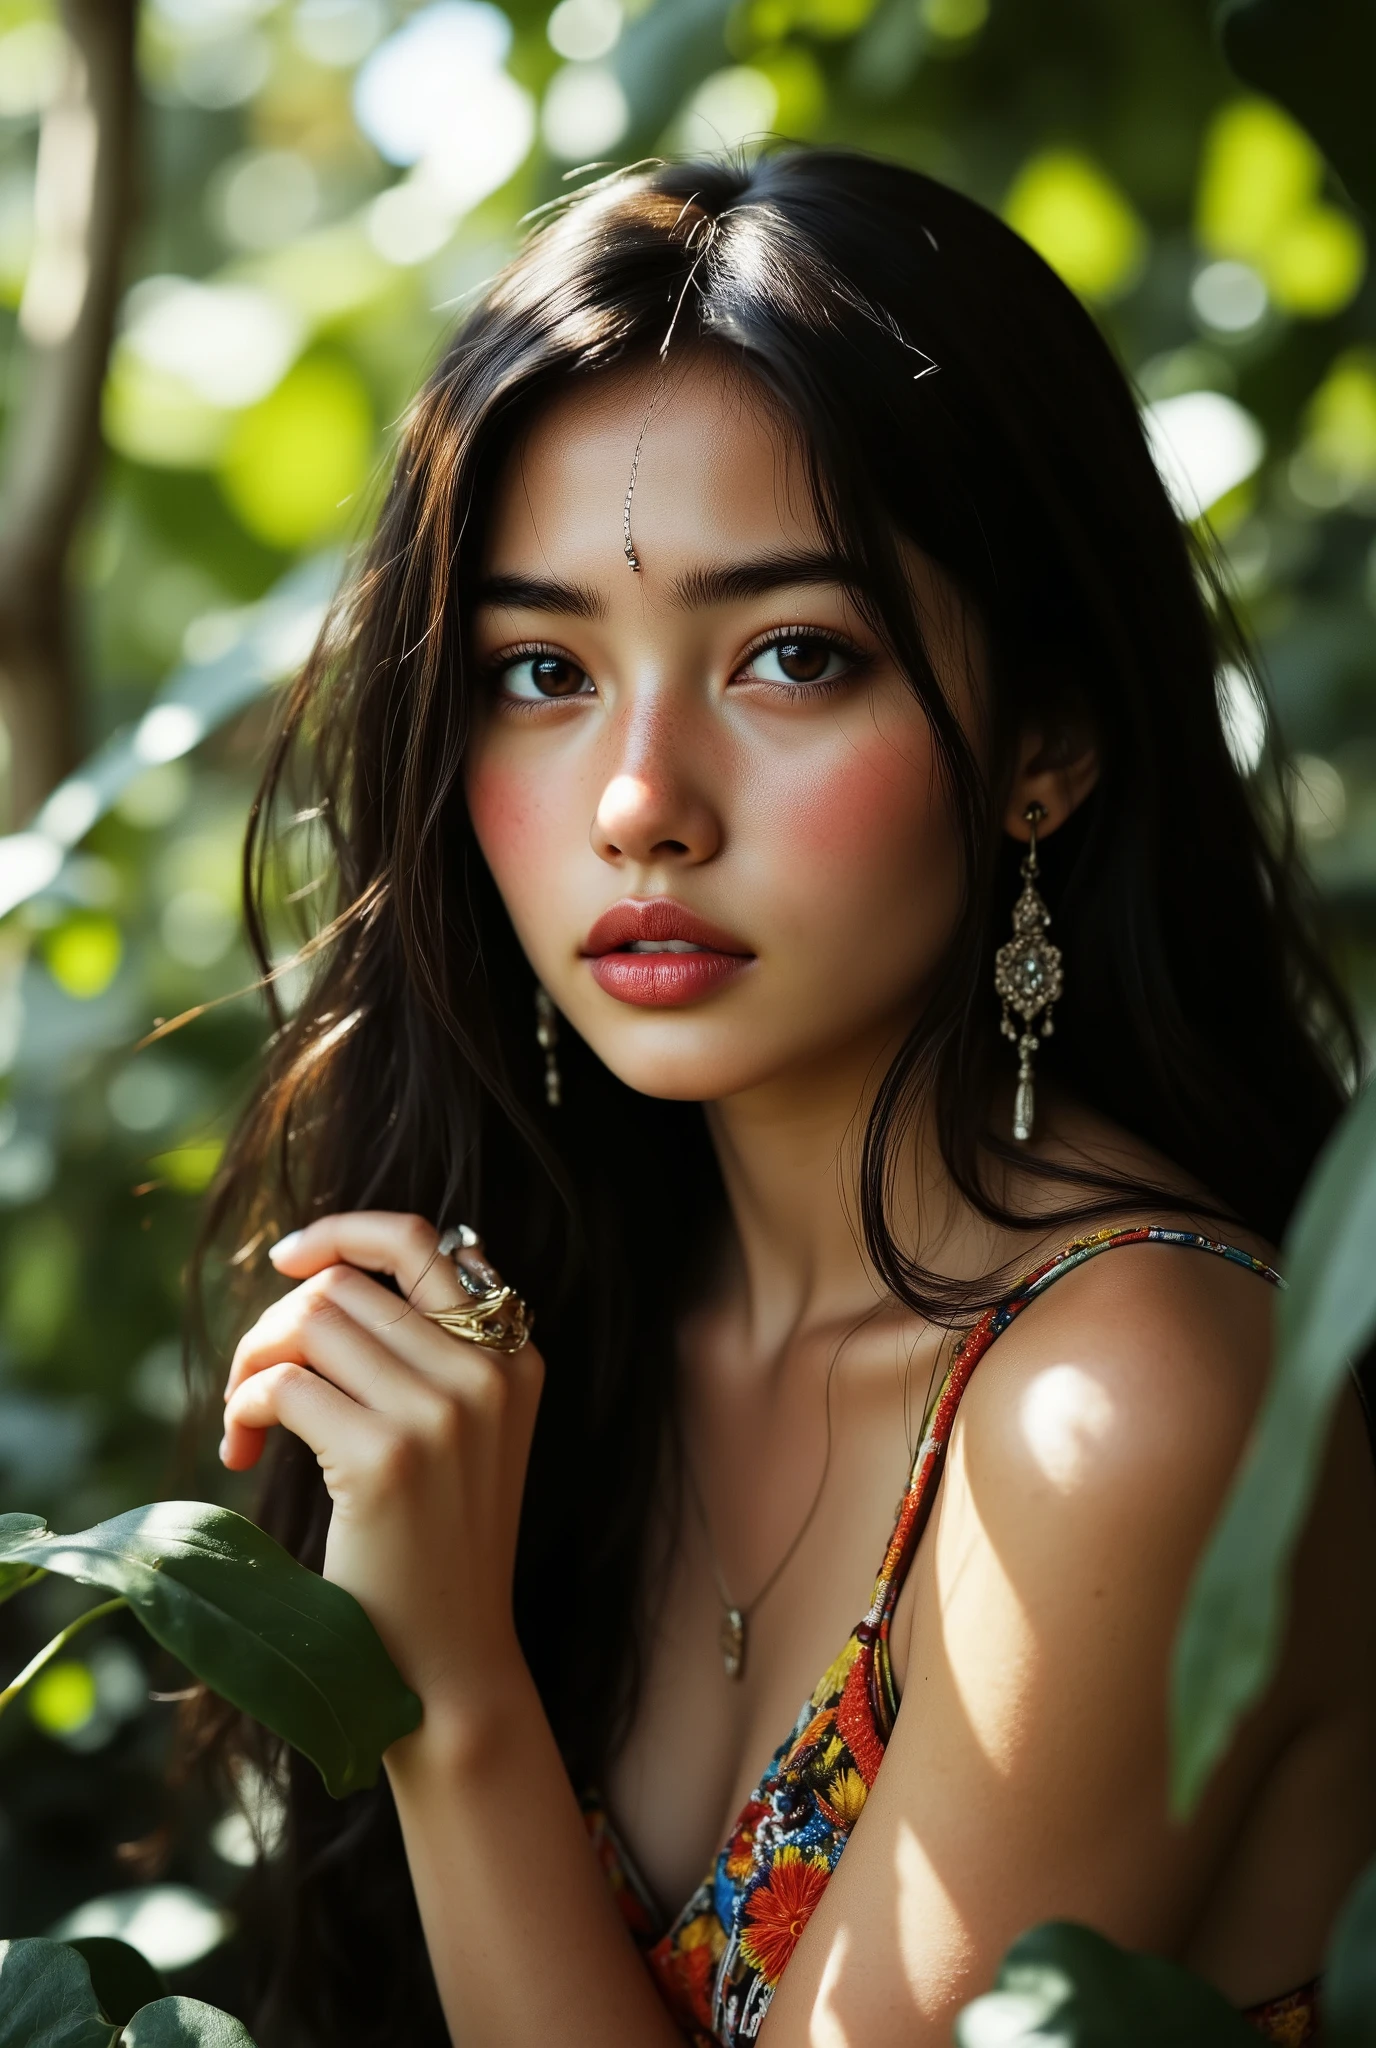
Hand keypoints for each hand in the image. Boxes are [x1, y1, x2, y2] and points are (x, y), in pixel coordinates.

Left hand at [220, 1212, 543, 1723]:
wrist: (447, 1663)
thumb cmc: (435, 1551)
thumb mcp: (462, 1437)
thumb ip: (424, 1355)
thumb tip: (326, 1275)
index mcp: (513, 1358)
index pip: (422, 1242)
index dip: (343, 1232)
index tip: (288, 1258)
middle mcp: (485, 1374)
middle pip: (343, 1287)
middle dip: (276, 1323)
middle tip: (252, 1387)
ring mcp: (441, 1414)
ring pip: (309, 1325)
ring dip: (253, 1364)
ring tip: (246, 1421)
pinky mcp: (386, 1460)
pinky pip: (283, 1386)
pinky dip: (246, 1407)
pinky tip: (245, 1451)